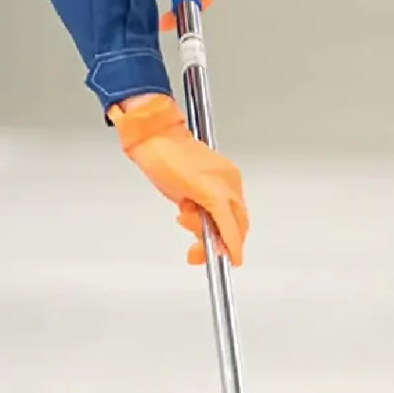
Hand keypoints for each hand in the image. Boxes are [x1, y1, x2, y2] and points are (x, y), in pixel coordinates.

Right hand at [110, 94, 248, 265]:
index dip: (230, 237)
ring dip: (209, 239)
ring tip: (182, 218)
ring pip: (232, 226)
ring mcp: (225, 186)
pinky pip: (226, 224)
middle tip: (199, 254)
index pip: (236, 214)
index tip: (219, 249)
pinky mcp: (213, 193)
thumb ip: (197, 207)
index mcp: (226, 178)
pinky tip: (229, 254)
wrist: (154, 138)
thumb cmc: (165, 158)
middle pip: (239, 223)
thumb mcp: (185, 189)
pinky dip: (229, 242)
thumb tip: (201, 226)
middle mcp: (231, 181)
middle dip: (223, 245)